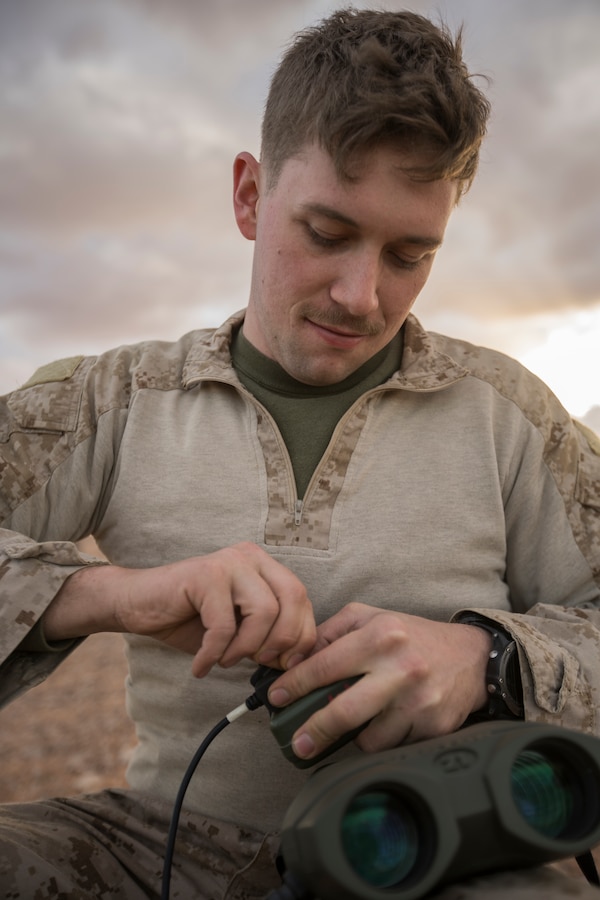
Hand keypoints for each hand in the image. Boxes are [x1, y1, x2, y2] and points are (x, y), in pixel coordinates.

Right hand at [44, 542, 316, 676]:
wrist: (138, 605)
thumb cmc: (189, 620)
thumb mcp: (239, 632)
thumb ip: (268, 638)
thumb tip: (296, 662)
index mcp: (265, 567)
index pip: (302, 598)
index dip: (302, 635)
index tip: (284, 664)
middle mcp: (251, 557)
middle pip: (293, 599)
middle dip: (282, 642)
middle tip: (258, 663)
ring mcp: (228, 562)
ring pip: (264, 612)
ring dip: (246, 648)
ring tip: (225, 660)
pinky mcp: (204, 575)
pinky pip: (224, 625)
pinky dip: (214, 654)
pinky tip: (201, 665)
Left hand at [267, 602, 491, 759]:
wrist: (470, 657)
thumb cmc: (412, 636)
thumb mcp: (370, 618)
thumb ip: (331, 632)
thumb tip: (295, 658)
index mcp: (381, 635)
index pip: (326, 665)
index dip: (294, 684)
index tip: (276, 697)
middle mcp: (401, 668)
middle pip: (344, 711)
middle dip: (314, 731)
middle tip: (297, 743)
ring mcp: (419, 701)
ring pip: (368, 737)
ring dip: (355, 736)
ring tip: (359, 720)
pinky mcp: (434, 727)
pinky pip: (393, 746)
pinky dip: (384, 739)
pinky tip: (389, 723)